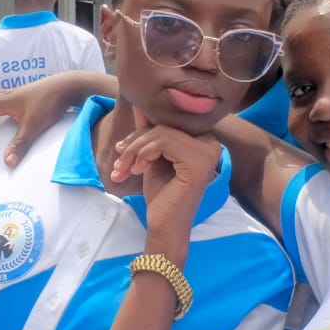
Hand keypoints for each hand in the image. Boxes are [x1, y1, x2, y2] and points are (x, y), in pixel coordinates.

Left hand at [113, 117, 220, 256]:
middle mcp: (212, 144)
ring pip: (160, 132)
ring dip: (134, 150)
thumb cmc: (161, 195)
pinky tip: (138, 171)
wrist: (164, 227)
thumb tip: (140, 103)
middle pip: (164, 125)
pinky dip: (143, 154)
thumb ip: (149, 132)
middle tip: (118, 163)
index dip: (142, 133)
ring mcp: (208, 152)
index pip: (168, 122)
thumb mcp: (151, 157)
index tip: (122, 150)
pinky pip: (163, 141)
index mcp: (204, 142)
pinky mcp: (199, 161)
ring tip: (124, 169)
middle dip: (134, 142)